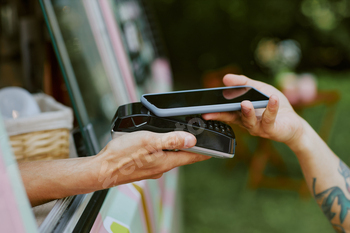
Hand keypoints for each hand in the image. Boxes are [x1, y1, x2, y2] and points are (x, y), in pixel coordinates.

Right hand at [93, 131, 209, 188]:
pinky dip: (163, 151)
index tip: (215, 150)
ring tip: (180, 140)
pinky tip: (156, 146)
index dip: (204, 152)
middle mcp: (161, 167)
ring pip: (170, 157)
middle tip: (200, 140)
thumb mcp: (148, 141)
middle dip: (191, 148)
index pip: (192, 157)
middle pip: (182, 157)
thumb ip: (171, 139)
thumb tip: (191, 139)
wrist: (102, 170)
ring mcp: (152, 169)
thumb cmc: (121, 156)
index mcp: (166, 161)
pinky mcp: (143, 168)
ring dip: (176, 149)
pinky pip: (158, 158)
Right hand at [203, 74, 305, 145]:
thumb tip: (225, 78)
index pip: (224, 111)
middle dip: (220, 115)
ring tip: (245, 103)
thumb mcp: (259, 89)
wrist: (293, 122)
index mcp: (240, 113)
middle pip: (231, 118)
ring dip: (247, 112)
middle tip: (210, 112)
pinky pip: (269, 119)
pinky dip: (271, 108)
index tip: (204, 109)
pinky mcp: (271, 130)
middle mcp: (246, 122)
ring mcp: (258, 128)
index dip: (214, 111)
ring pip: (249, 121)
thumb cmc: (274, 106)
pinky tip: (272, 98)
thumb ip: (243, 83)